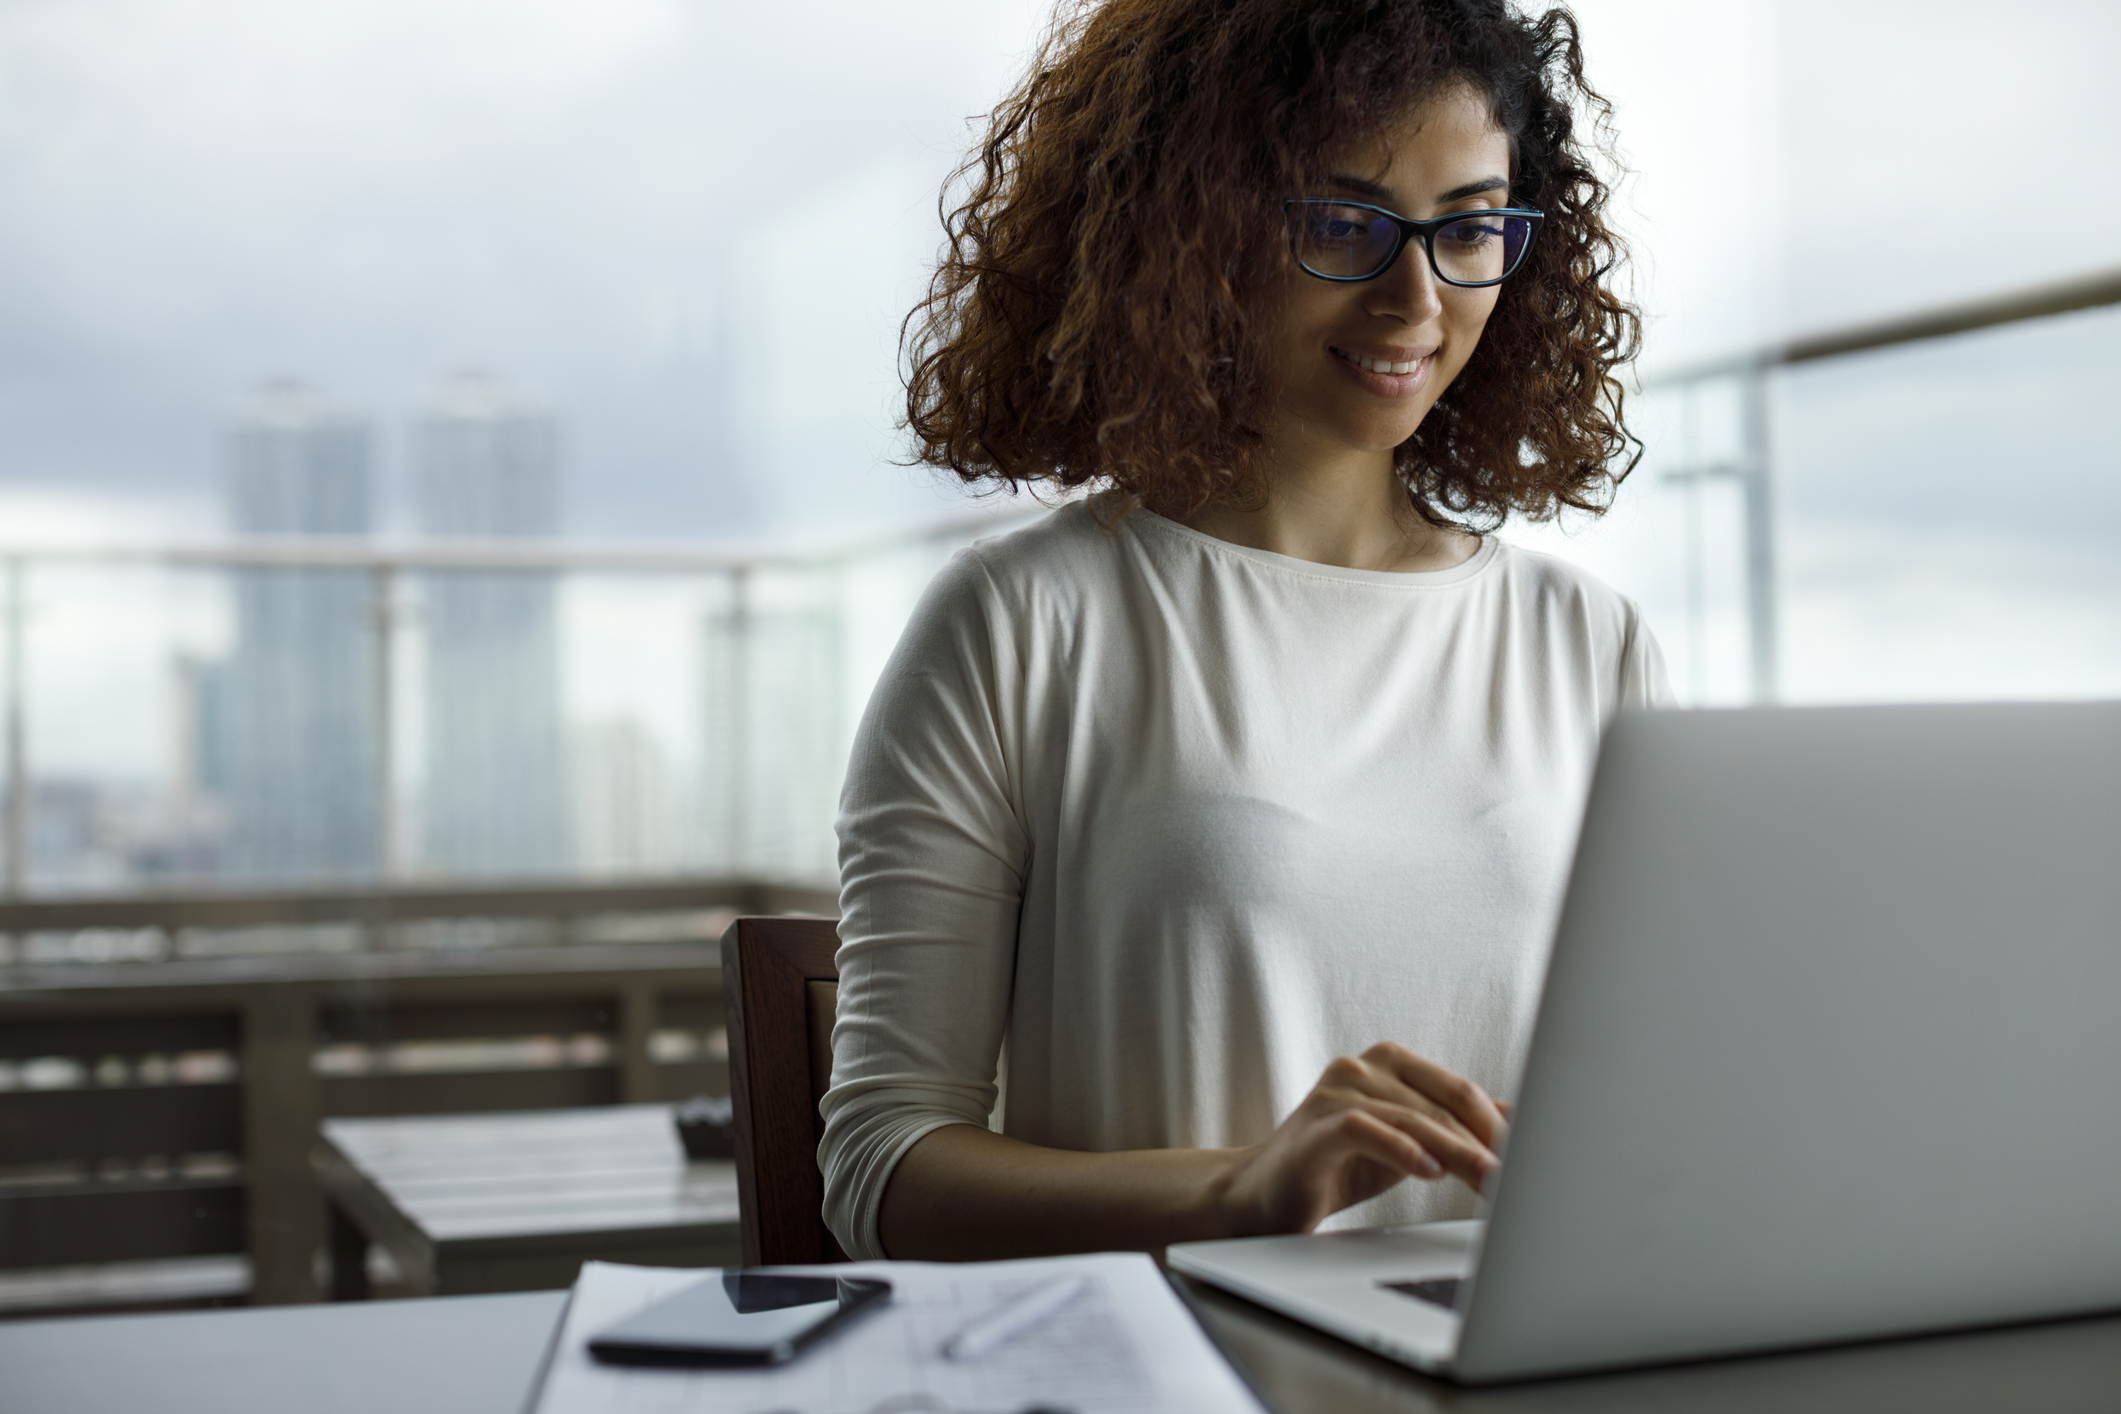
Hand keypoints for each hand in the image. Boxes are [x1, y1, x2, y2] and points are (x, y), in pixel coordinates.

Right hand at [1214, 1043, 1508, 1236]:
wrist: (1263, 1195)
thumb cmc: (1338, 1166)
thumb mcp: (1407, 1143)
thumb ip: (1452, 1127)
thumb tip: (1516, 1120)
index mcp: (1388, 1062)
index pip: (1457, 1089)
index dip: (1497, 1125)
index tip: (1532, 1158)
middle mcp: (1361, 1067)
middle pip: (1441, 1102)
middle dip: (1485, 1142)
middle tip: (1517, 1177)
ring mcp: (1334, 1091)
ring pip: (1411, 1118)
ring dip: (1457, 1153)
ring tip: (1488, 1180)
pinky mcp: (1315, 1125)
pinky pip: (1366, 1129)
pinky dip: (1402, 1149)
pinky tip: (1429, 1172)